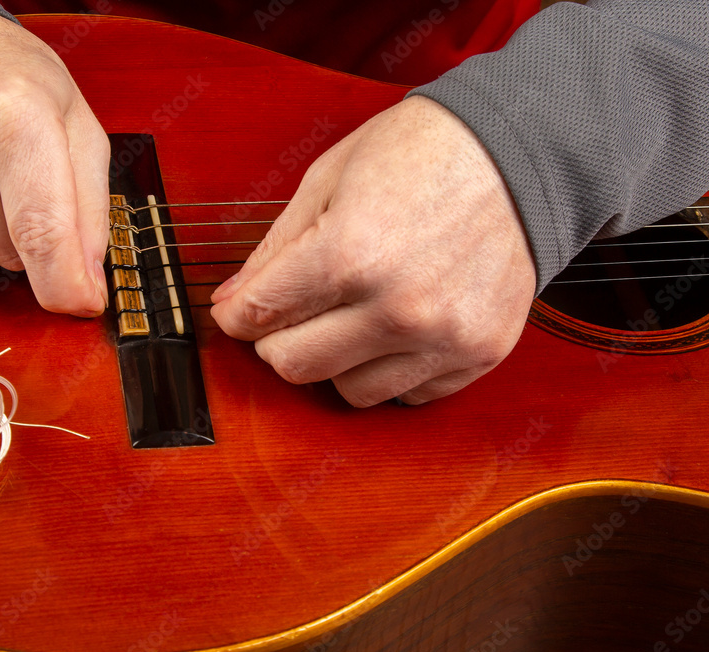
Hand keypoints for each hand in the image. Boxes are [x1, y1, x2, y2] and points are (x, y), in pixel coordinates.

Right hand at [0, 12, 109, 315]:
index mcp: (16, 109)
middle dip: (18, 240)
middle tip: (10, 187)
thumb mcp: (76, 129)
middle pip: (3, 254)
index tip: (79, 305)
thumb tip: (84, 292)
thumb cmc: (15, 91)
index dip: (63, 281)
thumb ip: (90, 212)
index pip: (40, 226)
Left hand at [210, 96, 536, 405]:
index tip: (237, 311)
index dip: (236, 315)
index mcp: (349, 253)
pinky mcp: (479, 354)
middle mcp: (396, 307)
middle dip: (276, 339)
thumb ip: (275, 248)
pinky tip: (397, 327)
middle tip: (291, 312)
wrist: (524, 151)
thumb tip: (232, 301)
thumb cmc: (422, 151)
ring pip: (349, 392)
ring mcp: (442, 337)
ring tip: (351, 316)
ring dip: (336, 361)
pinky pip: (409, 394)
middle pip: (294, 366)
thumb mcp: (329, 178)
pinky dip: (391, 369)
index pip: (259, 316)